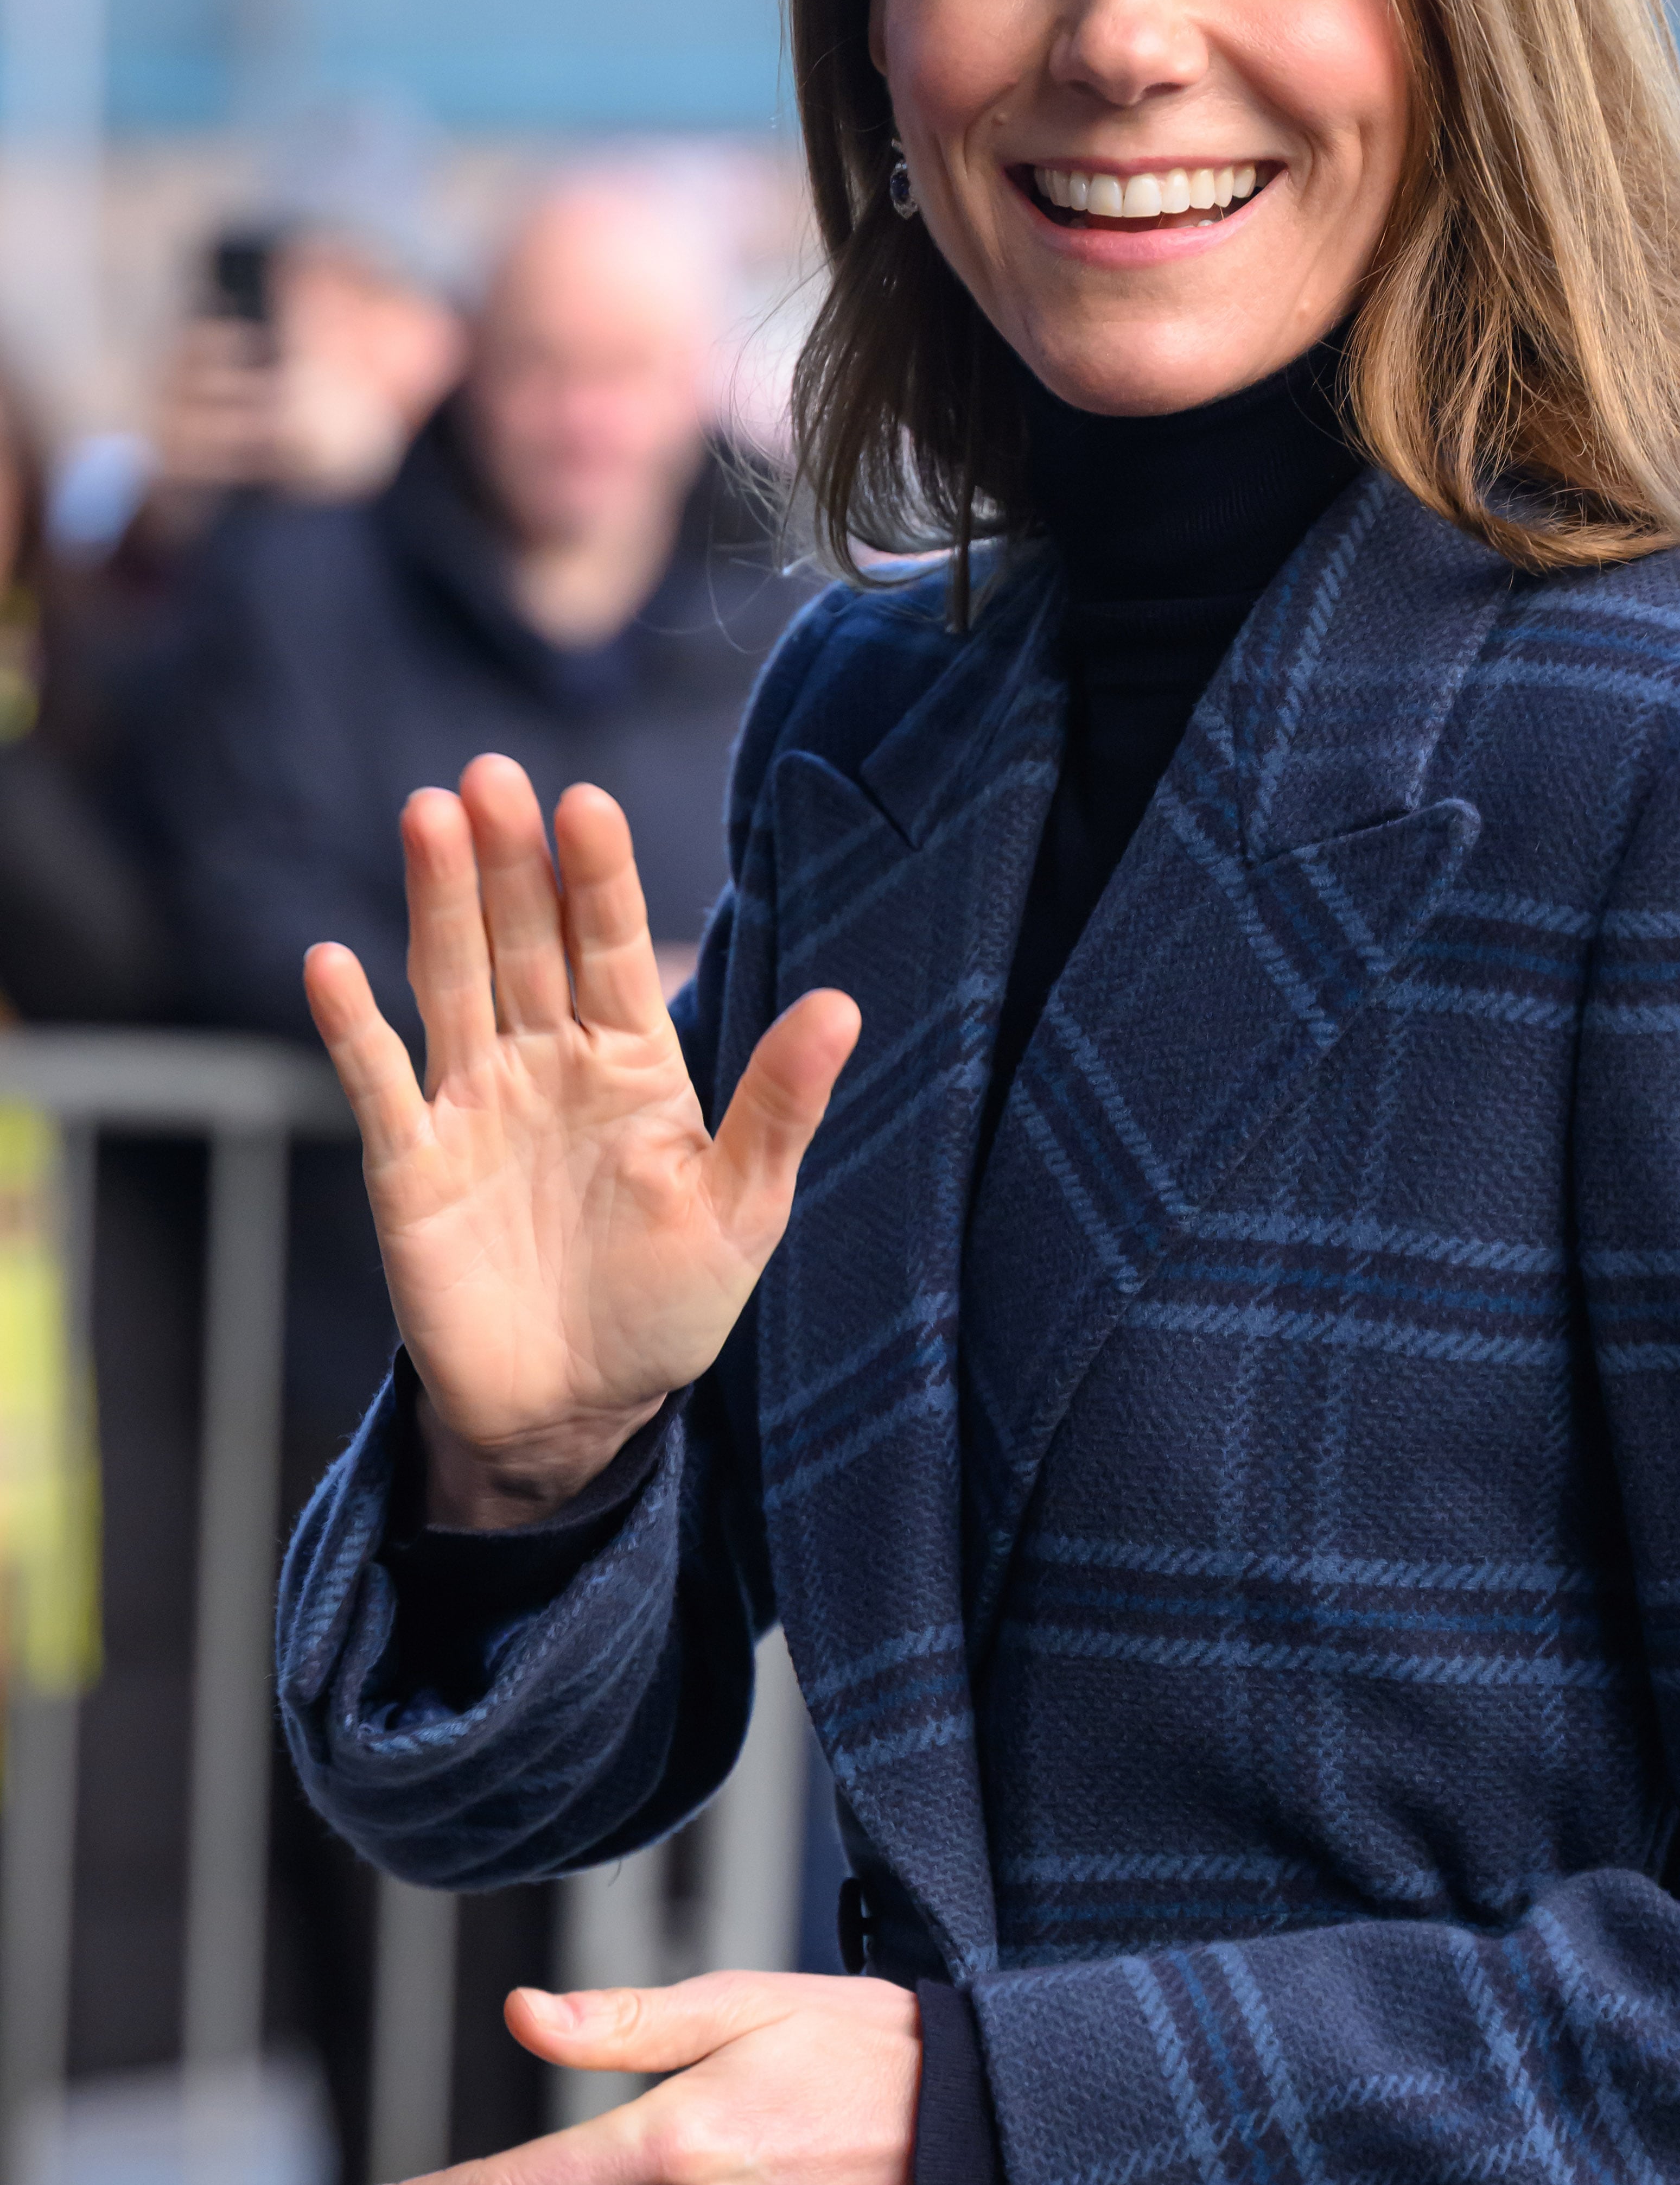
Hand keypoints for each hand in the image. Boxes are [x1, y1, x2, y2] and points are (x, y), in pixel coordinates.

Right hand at [304, 753, 858, 1521]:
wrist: (580, 1409)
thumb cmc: (671, 1304)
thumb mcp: (743, 1208)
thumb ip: (780, 1106)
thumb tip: (844, 1004)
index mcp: (632, 1062)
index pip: (613, 948)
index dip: (599, 879)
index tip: (587, 803)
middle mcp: (547, 1063)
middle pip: (522, 944)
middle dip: (507, 862)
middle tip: (490, 775)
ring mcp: (473, 1106)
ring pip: (450, 984)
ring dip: (435, 904)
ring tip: (426, 817)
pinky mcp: (411, 1167)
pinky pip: (378, 1085)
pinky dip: (353, 1027)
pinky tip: (331, 963)